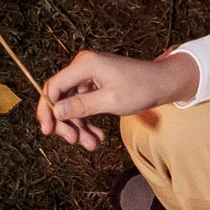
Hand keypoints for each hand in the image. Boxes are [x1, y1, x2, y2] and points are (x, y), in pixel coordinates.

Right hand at [34, 49, 198, 149]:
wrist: (163, 84)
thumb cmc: (140, 88)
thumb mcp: (111, 101)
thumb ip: (82, 106)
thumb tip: (57, 112)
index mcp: (85, 65)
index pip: (54, 87)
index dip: (47, 110)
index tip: (47, 132)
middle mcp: (83, 67)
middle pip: (61, 98)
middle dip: (65, 123)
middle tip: (74, 142)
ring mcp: (89, 76)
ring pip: (71, 105)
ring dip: (78, 127)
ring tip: (91, 145)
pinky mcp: (95, 85)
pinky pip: (83, 105)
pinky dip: (87, 122)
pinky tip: (96, 137)